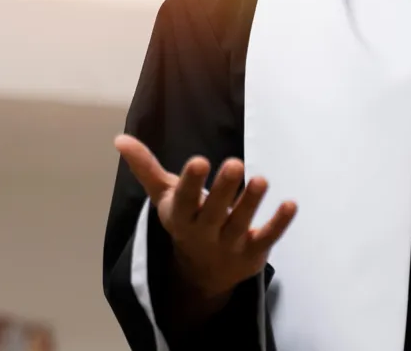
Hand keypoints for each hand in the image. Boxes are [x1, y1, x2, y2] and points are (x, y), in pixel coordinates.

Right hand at [115, 135, 297, 307]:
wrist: (203, 273)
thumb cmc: (187, 220)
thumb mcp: (166, 196)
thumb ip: (146, 167)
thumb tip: (119, 139)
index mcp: (181, 217)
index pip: (184, 200)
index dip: (191, 182)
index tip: (199, 160)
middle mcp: (204, 232)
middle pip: (214, 212)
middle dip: (224, 189)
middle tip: (235, 162)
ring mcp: (229, 244)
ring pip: (241, 223)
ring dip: (251, 203)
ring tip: (263, 179)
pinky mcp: (253, 252)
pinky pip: (268, 238)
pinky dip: (279, 223)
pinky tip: (291, 204)